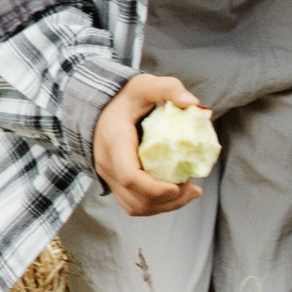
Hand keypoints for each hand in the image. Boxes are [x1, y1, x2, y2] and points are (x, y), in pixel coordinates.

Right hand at [92, 75, 204, 216]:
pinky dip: (156, 205)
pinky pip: (134, 204)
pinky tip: (176, 194)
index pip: (130, 176)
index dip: (155, 188)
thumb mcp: (144, 85)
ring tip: (190, 193)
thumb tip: (193, 103)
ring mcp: (109, 177)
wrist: (97, 107)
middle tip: (194, 187)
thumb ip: (168, 88)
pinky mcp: (115, 183)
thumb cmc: (125, 97)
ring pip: (135, 206)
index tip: (179, 186)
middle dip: (168, 200)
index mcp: (114, 143)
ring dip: (165, 206)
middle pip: (136, 198)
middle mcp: (108, 165)